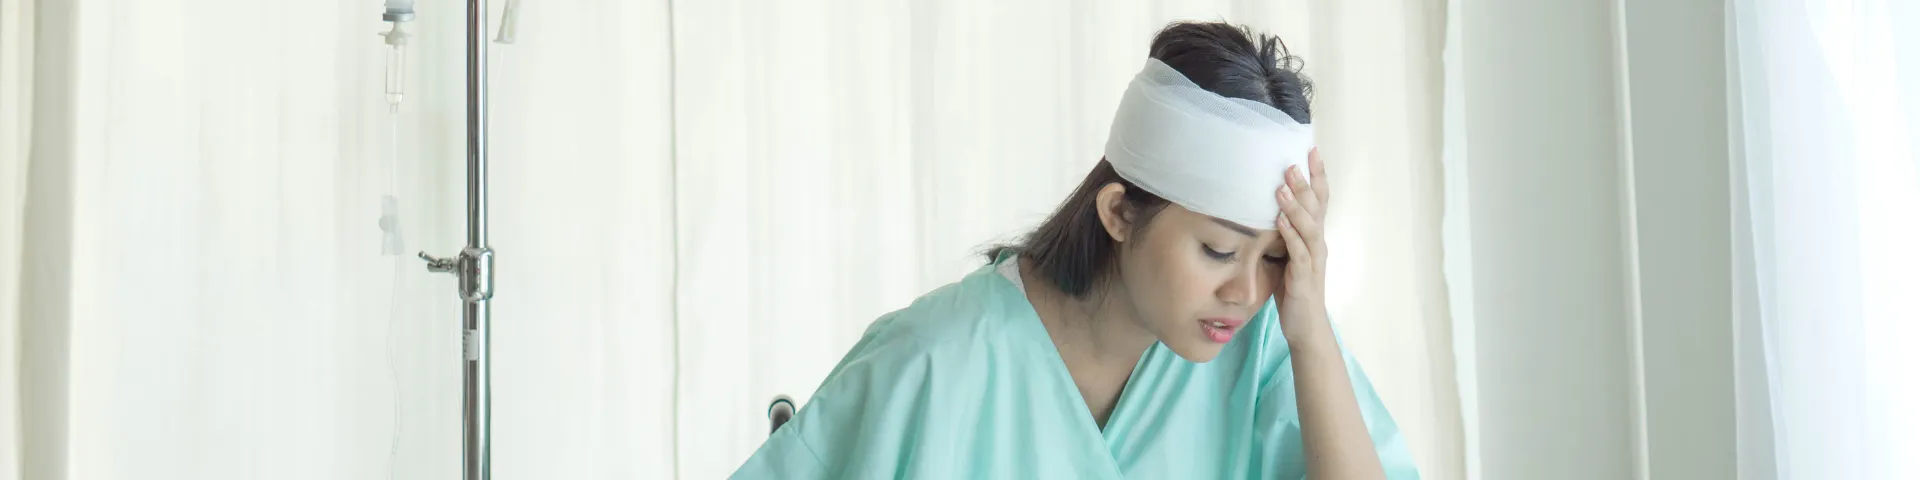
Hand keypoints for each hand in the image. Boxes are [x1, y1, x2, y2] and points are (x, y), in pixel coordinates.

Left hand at [1273, 148, 1331, 345]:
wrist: (1306, 328)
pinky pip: (1298, 254)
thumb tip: (1265, 208)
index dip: (1318, 175)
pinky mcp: (1303, 279)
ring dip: (1296, 206)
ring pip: (1309, 227)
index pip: (1320, 201)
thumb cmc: (1294, 291)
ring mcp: (1313, 262)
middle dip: (1305, 183)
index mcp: (1314, 238)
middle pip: (1317, 208)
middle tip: (1293, 161)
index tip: (1312, 149)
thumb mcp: (1286, 256)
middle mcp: (1318, 245)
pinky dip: (1290, 236)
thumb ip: (1282, 233)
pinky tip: (1279, 221)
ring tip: (1282, 187)